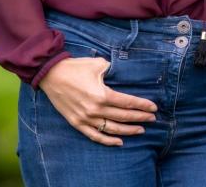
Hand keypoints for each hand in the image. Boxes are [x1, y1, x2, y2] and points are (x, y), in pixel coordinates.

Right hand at [38, 57, 158, 145]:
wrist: (51, 74)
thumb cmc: (76, 67)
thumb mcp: (98, 64)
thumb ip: (113, 70)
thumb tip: (122, 74)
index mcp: (102, 94)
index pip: (128, 103)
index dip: (142, 106)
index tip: (154, 108)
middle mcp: (95, 109)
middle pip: (123, 117)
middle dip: (140, 118)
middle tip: (152, 118)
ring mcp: (86, 118)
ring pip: (112, 129)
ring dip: (128, 131)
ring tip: (141, 129)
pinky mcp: (77, 123)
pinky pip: (95, 135)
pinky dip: (108, 141)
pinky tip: (120, 142)